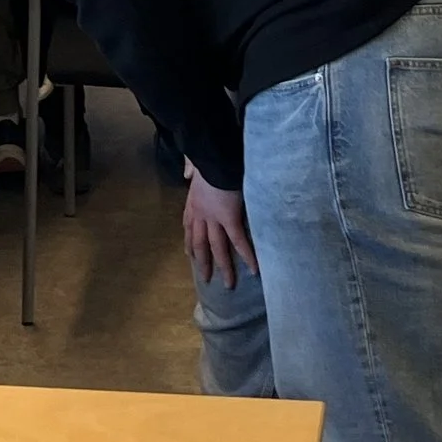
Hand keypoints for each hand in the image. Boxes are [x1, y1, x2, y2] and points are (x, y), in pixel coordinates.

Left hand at [182, 170, 255, 287]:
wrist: (214, 157)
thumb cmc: (208, 159)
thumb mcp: (195, 165)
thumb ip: (191, 169)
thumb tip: (188, 172)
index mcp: (193, 202)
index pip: (189, 227)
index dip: (189, 242)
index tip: (190, 255)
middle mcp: (201, 214)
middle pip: (200, 244)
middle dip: (202, 262)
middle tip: (206, 279)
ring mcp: (214, 219)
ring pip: (217, 248)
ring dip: (223, 267)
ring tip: (228, 284)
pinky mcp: (230, 219)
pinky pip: (238, 241)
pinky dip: (246, 256)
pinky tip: (253, 269)